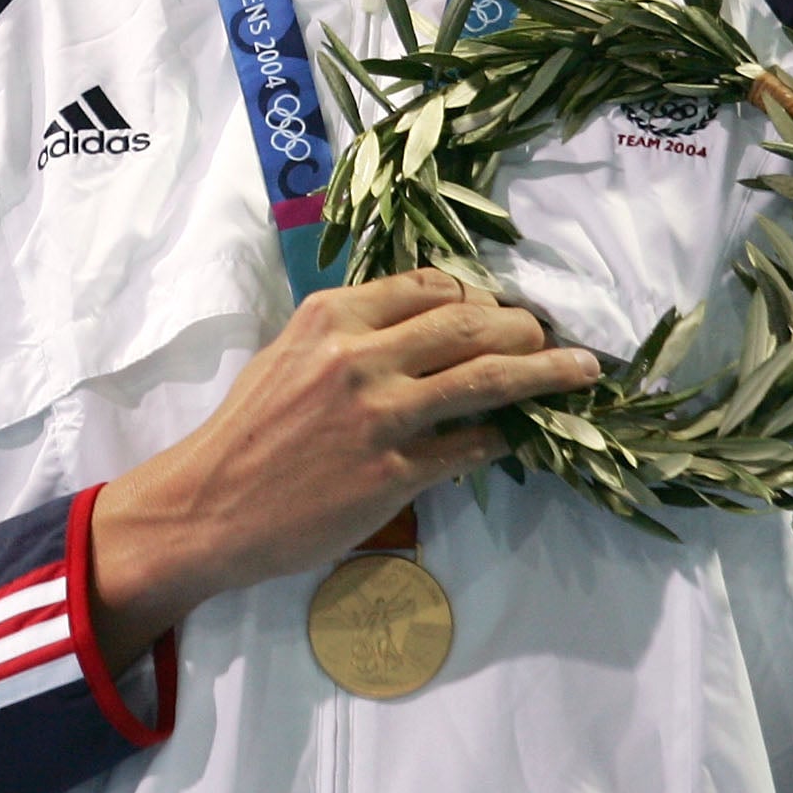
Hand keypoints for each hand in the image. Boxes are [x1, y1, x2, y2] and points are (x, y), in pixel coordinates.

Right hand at [83, 268, 599, 674]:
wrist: (212, 505)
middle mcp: (360, 356)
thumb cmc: (249, 430)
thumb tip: (425, 324)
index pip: (430, 287)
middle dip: (524, 327)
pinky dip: (506, 438)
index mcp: (332, 317)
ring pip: (485, 380)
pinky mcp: (394, 474)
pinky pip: (471, 448)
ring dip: (545, 372)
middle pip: (471, 325)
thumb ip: (351, 333)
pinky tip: (526, 435)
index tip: (502, 307)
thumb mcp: (289, 354)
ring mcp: (381, 417)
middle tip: (552, 336)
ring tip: (581, 369)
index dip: (479, 295)